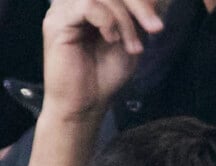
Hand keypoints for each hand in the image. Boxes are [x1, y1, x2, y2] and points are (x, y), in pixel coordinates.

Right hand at [41, 0, 165, 119]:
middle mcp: (75, 1)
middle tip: (155, 28)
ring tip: (132, 46)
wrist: (85, 105)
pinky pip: (87, 5)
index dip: (141, 1)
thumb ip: (137, 18)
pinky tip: (112, 40)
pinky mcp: (57, 22)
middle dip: (138, 5)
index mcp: (93, 4)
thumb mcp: (130, 41)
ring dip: (124, 19)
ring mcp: (64, 9)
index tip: (157, 24)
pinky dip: (107, 21)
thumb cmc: (105, 76)